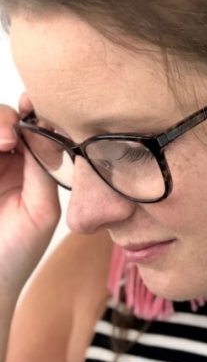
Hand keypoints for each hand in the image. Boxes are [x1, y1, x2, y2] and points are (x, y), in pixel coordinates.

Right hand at [0, 92, 60, 302]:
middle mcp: (1, 161)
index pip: (28, 127)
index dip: (32, 113)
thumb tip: (47, 129)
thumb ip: (45, 168)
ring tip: (5, 143)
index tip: (32, 109)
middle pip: (1, 120)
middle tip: (12, 137)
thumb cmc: (17, 252)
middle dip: (6, 119)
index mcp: (26, 166)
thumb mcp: (42, 209)